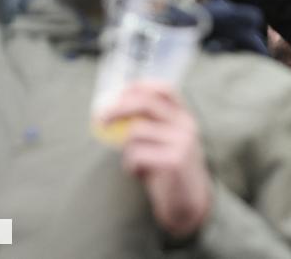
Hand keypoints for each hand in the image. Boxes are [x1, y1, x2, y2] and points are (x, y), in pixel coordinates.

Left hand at [99, 83, 211, 238]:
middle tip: (100, 119)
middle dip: (118, 108)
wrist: (190, 203)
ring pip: (136, 133)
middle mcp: (186, 124)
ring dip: (127, 150)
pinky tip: (141, 174)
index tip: (119, 93)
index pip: (164, 90)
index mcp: (184, 117)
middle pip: (146, 104)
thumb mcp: (163, 143)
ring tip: (136, 164)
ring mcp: (182, 141)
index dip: (140, 87)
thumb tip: (113, 111)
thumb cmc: (169, 171)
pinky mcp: (174, 160)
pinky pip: (137, 155)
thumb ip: (147, 126)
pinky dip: (131, 166)